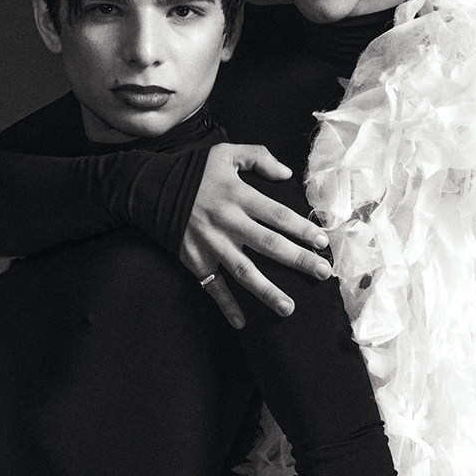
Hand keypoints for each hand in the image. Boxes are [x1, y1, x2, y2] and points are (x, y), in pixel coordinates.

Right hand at [181, 143, 335, 328]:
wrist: (152, 188)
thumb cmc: (195, 172)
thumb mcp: (225, 153)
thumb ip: (258, 158)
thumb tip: (287, 174)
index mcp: (238, 196)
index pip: (278, 215)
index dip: (302, 228)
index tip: (323, 241)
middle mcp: (228, 222)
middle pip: (269, 245)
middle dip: (299, 260)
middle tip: (323, 273)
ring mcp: (212, 244)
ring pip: (244, 271)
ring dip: (267, 292)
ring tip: (289, 308)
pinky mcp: (196, 261)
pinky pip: (213, 286)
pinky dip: (226, 306)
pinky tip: (241, 322)